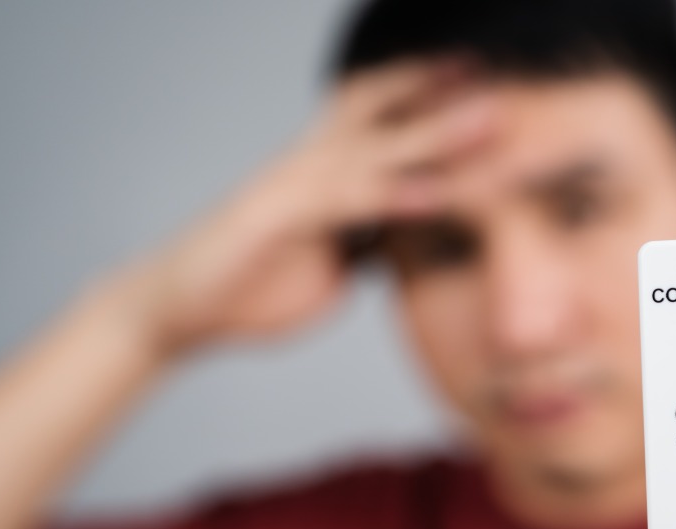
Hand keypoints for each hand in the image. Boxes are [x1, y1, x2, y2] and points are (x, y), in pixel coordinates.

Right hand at [126, 57, 497, 355]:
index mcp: (319, 170)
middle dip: (437, 87)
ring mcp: (290, 187)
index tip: (480, 78)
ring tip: (489, 119)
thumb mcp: (329, 259)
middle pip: (379, 107)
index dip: (424, 89)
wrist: (181, 312)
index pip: (376, 111)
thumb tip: (406, 239)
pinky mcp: (273, 219)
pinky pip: (343, 202)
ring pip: (373, 148)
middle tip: (494, 69)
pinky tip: (435, 195)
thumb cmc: (252, 283)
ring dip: (435, 133)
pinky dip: (392, 196)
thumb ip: (367, 238)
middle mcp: (306, 164)